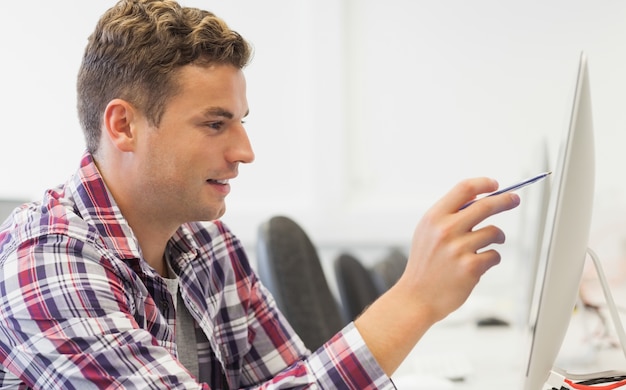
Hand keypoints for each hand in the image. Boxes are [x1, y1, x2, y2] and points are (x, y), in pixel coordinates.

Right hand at [354, 177, 519, 375]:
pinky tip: (479, 264)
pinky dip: (492, 258)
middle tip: (514, 199)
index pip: (464, 189)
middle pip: (486, 205)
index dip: (483, 184)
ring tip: (490, 244)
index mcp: (434, 217)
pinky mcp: (470, 268)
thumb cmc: (424, 265)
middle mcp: (445, 230)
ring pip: (494, 232)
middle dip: (505, 200)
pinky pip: (494, 255)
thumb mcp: (426, 232)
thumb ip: (448, 216)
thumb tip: (479, 199)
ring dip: (497, 237)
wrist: (416, 297)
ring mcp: (458, 249)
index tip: (495, 185)